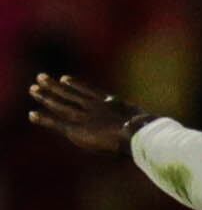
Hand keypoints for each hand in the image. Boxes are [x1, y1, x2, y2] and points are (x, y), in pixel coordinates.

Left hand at [27, 73, 148, 153]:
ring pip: (61, 104)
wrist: (140, 132)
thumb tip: (160, 125)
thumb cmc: (151, 131)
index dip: (76, 85)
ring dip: (45, 97)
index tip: (65, 78)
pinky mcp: (78, 128)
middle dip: (55, 87)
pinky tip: (32, 115)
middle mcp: (95, 107)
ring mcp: (86, 116)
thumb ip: (148, 123)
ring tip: (33, 89)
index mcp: (112, 104)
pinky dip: (44, 119)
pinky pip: (57, 123)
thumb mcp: (151, 123)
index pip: (90, 92)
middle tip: (41, 77)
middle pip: (71, 94)